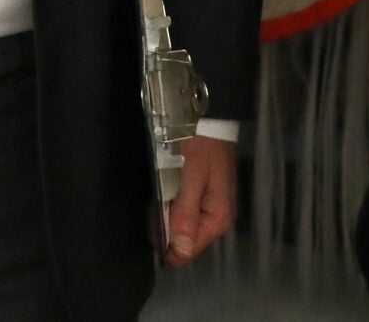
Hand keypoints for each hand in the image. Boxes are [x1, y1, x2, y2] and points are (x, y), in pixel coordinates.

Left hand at [162, 135, 236, 265]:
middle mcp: (216, 218)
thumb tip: (181, 250)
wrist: (208, 117)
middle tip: (152, 200)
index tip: (150, 222)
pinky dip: (167, 203)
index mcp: (217, 218)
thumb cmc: (198, 145)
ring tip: (156, 190)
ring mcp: (208, 207)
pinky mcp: (200, 195)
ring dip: (164, 213)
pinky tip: (161, 189)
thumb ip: (185, 213)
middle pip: (183, 239)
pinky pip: (180, 210)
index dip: (165, 243)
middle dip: (163, 226)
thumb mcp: (190, 176)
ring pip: (179, 224)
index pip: (187, 251)